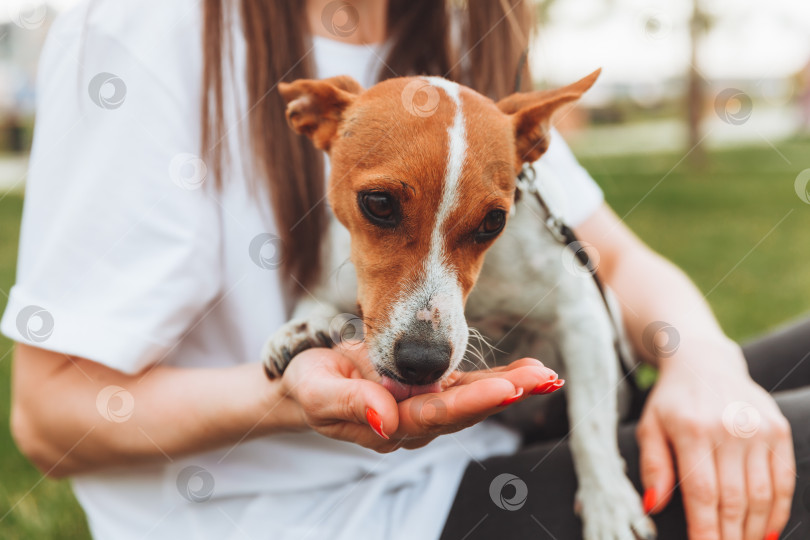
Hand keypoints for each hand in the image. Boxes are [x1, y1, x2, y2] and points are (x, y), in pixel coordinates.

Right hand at [279, 343, 560, 451]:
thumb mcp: (318, 392)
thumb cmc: (311, 385)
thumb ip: (350, 405)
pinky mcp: (432, 388)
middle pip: (466, 410)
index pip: (435, 415)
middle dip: (506, 393)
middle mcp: (415, 421)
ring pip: (474, 398)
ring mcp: (426, 405)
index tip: (506, 389)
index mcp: (390, 426)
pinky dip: (502, 378)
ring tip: (548, 376)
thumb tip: (386, 419)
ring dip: (513, 386)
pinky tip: (530, 372)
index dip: (471, 403)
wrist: (312, 380)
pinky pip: (470, 384)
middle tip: (544, 380)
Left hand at [637, 338, 794, 539]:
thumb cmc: (671, 401)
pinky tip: (765, 531)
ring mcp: (758, 429)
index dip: (705, 531)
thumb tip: (653, 506)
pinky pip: (784, 480)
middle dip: (728, 537)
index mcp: (693, 430)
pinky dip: (777, 510)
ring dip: (752, 530)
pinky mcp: (778, 430)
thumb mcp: (649, 427)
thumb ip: (653, 467)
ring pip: (761, 495)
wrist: (704, 362)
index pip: (702, 494)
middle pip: (734, 500)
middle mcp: (729, 429)